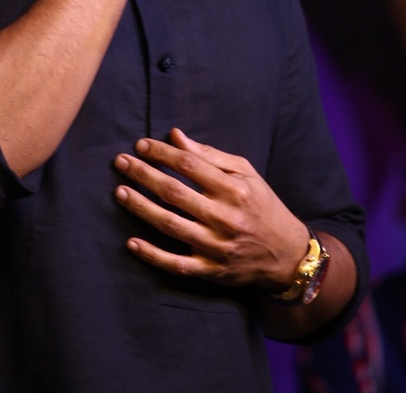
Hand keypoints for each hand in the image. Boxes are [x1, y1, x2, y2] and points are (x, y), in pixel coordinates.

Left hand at [114, 128, 308, 290]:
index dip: (162, 153)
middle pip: (174, 192)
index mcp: (233, 189)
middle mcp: (224, 217)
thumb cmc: (261, 205)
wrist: (286, 254)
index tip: (140, 145)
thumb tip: (175, 136)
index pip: (189, 165)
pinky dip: (152, 255)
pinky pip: (176, 264)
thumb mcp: (245, 173)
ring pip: (170, 225)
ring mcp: (216, 246)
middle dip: (144, 174)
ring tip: (120, 192)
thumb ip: (210, 155)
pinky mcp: (210, 269)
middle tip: (120, 162)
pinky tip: (131, 242)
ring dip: (141, 208)